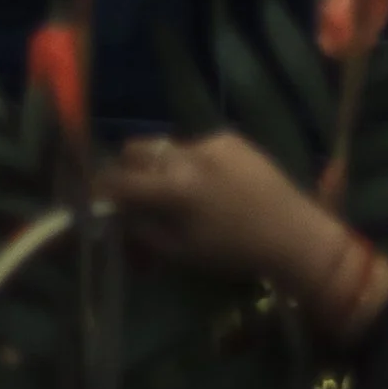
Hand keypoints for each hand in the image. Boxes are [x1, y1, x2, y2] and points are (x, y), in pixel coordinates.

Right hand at [99, 131, 387, 335]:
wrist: (292, 233)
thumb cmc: (234, 252)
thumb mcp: (182, 251)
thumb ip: (144, 229)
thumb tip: (120, 213)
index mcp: (173, 189)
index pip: (120, 178)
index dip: (102, 186)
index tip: (96, 193)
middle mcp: (186, 156)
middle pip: (137, 148)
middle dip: (128, 167)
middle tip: (133, 190)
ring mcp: (209, 141)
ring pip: (168, 147)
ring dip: (164, 166)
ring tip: (181, 193)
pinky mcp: (229, 136)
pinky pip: (197, 146)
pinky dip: (194, 163)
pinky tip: (213, 186)